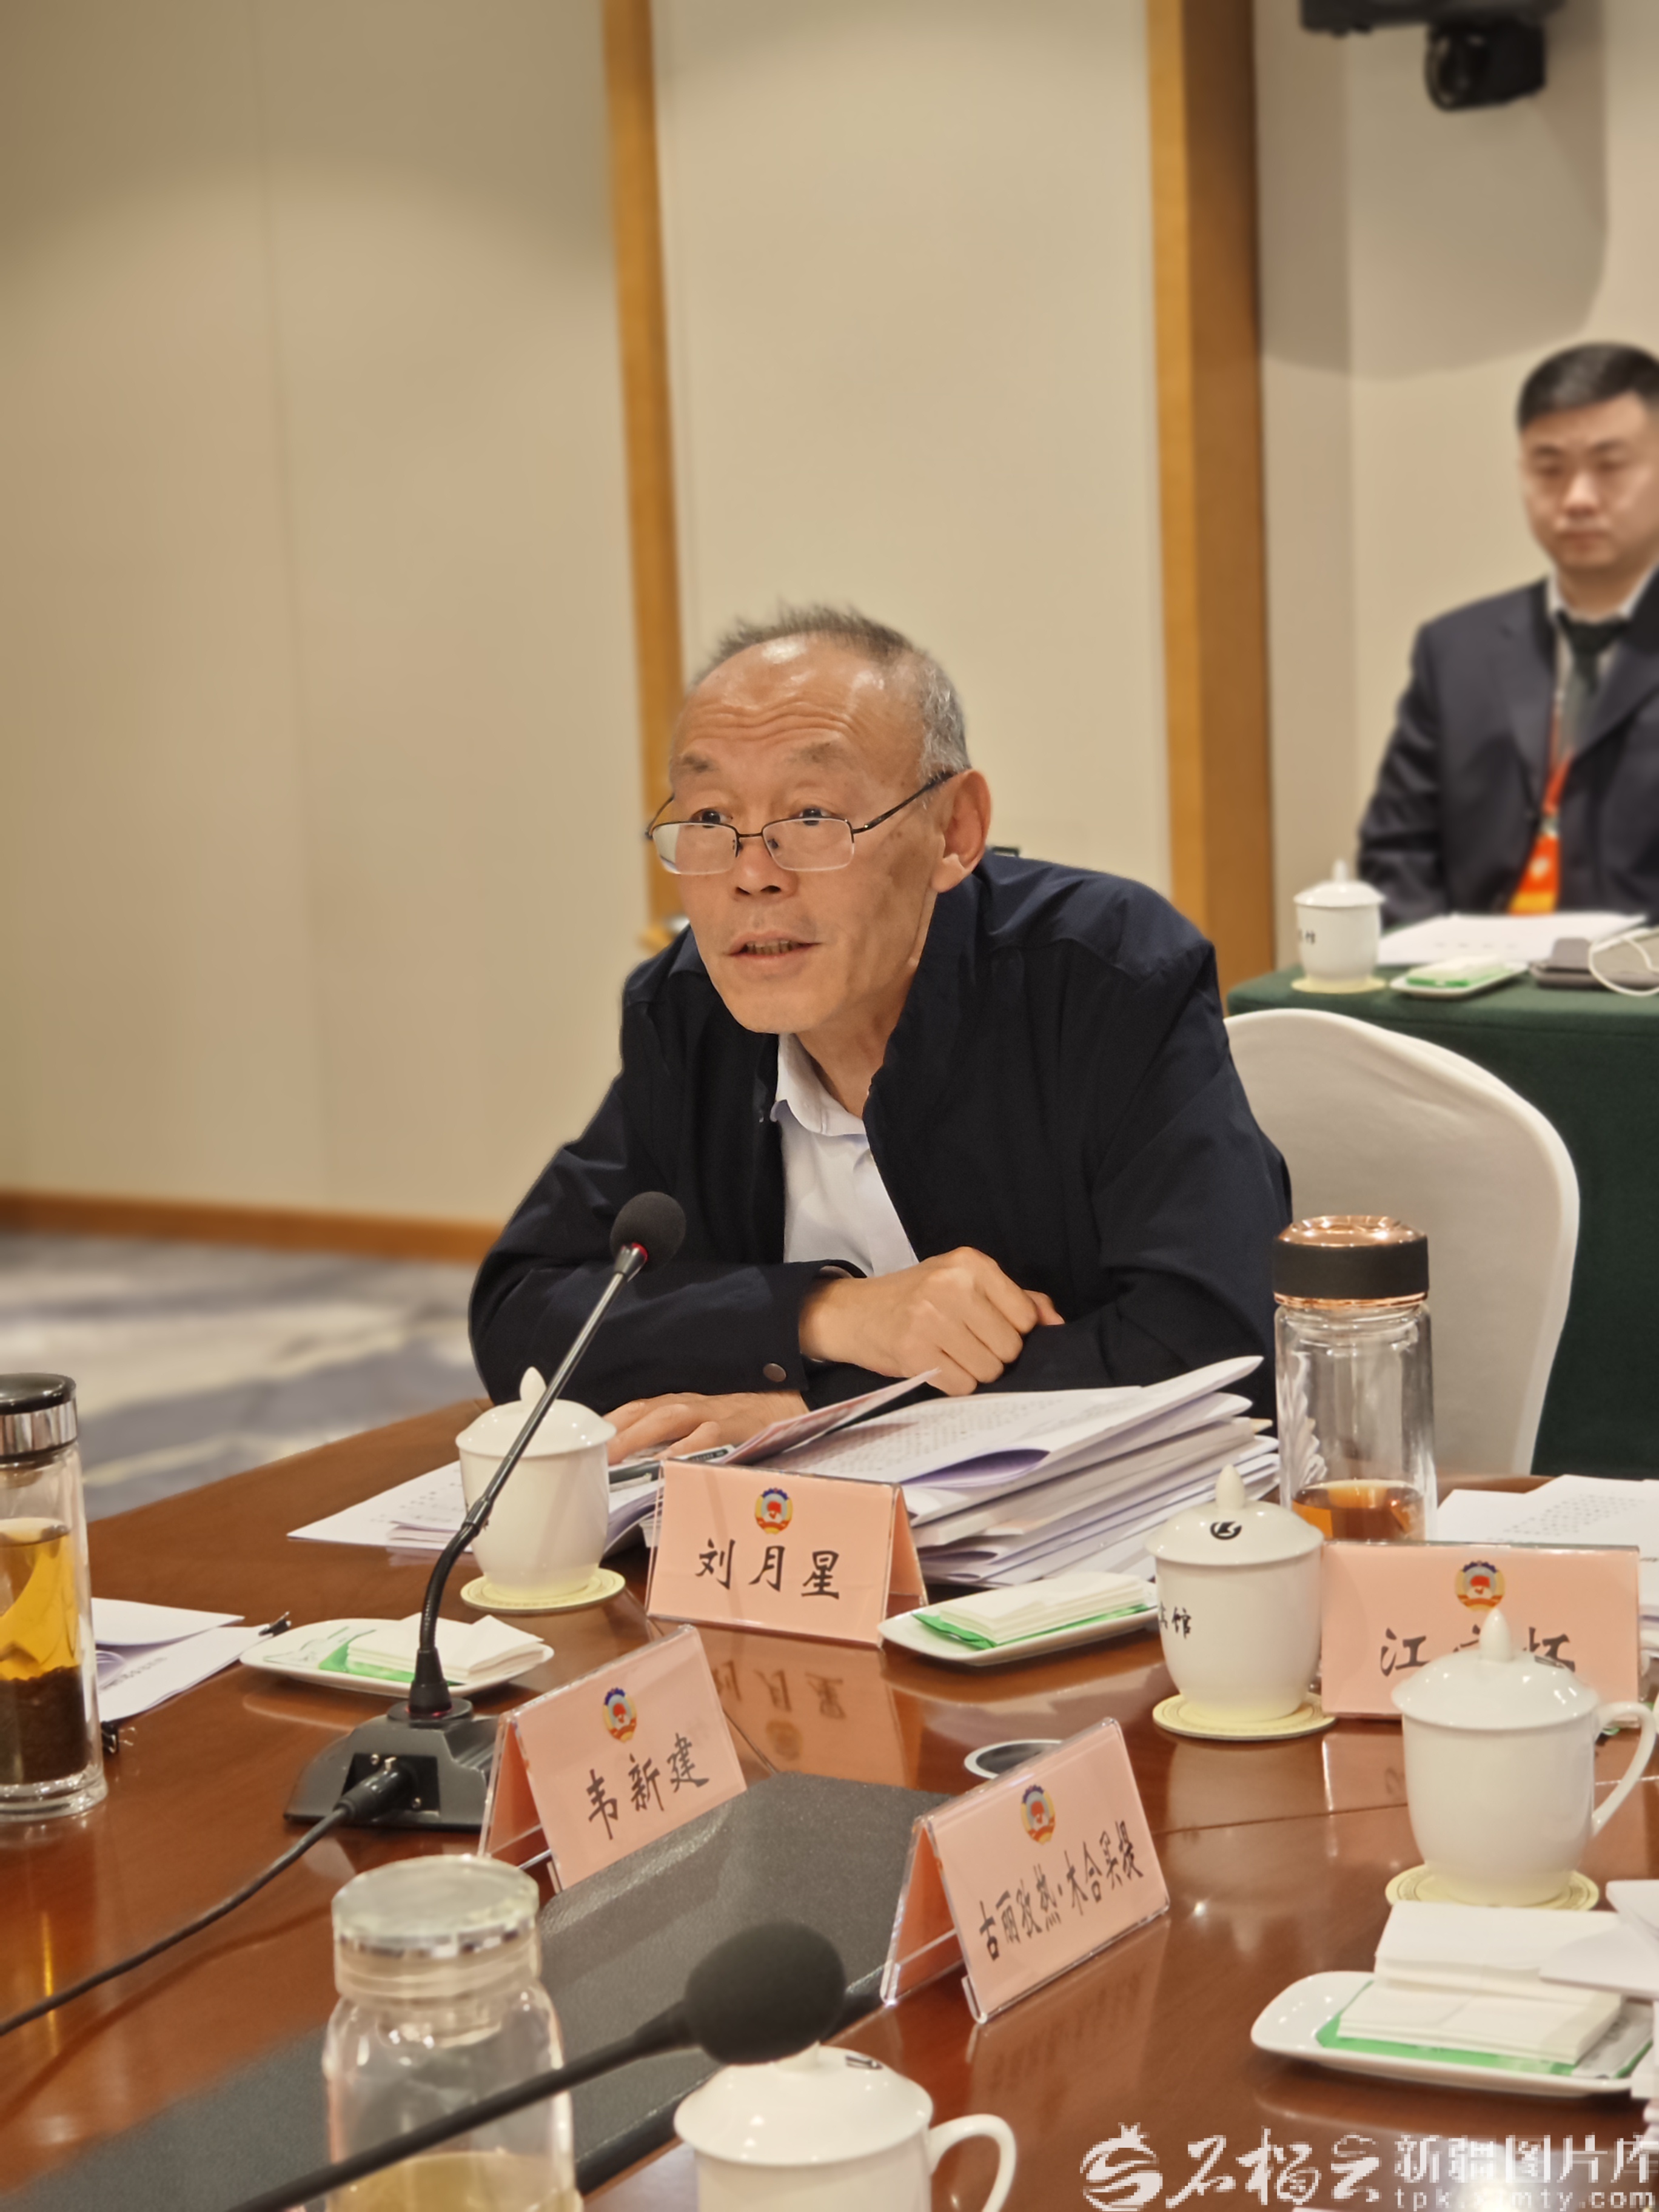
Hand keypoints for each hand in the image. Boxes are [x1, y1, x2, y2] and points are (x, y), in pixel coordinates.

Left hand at [604, 1390, 806, 1463]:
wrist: (799, 1410)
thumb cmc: (751, 1425)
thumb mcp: (711, 1428)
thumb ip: (682, 1444)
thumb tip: (646, 1472)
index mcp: (686, 1405)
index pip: (640, 1407)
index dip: (612, 1420)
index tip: (586, 1437)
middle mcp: (696, 1405)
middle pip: (647, 1410)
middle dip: (616, 1430)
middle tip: (590, 1452)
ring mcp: (717, 1413)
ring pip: (671, 1416)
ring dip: (640, 1434)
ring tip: (615, 1455)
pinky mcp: (740, 1426)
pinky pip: (709, 1436)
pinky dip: (687, 1448)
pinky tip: (668, 1463)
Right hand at [798, 1248, 1062, 1395]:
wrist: (855, 1312)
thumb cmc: (916, 1297)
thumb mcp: (964, 1282)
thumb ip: (1015, 1298)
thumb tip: (1056, 1323)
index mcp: (970, 1264)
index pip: (1025, 1316)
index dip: (1013, 1332)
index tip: (989, 1328)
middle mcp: (951, 1286)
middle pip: (1009, 1347)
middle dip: (995, 1355)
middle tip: (967, 1344)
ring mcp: (930, 1319)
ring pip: (989, 1370)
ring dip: (976, 1372)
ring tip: (952, 1354)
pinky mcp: (914, 1352)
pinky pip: (963, 1385)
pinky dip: (956, 1384)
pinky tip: (939, 1366)